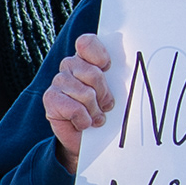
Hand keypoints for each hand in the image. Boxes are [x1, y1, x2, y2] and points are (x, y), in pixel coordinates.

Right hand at [41, 32, 117, 169]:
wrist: (88, 142)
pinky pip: (73, 108)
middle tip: (106, 105)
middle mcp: (70, 66)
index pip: (87, 43)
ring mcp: (58, 82)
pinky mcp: (50, 99)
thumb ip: (118, 77)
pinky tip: (83, 123)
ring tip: (96, 116)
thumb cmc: (106, 112)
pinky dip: (83, 120)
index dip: (98, 55)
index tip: (107, 68)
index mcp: (87, 58)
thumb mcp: (117, 92)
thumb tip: (135, 69)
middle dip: (104, 93)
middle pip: (92, 72)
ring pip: (85, 93)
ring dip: (94, 110)